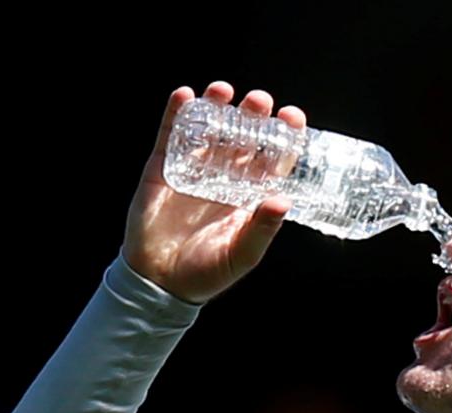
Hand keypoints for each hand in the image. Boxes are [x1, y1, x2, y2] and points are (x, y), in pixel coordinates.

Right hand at [121, 81, 306, 303]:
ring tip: (223, 91)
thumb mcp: (240, 255)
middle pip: (243, 139)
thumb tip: (282, 200)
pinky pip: (171, 136)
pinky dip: (176, 115)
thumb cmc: (205, 273)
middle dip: (252, 117)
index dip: (284, 138)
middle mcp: (224, 178)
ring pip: (209, 131)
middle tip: (259, 102)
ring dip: (217, 108)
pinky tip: (185, 96)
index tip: (292, 117)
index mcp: (249, 196)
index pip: (272, 160)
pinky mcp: (163, 169)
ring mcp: (194, 171)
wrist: (159, 281)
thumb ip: (261, 229)